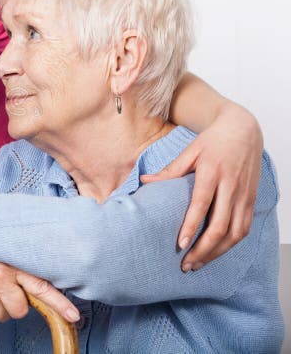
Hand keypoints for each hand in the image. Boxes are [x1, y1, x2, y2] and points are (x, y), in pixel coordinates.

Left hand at [141, 104, 262, 270]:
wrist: (243, 131)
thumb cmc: (212, 142)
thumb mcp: (189, 151)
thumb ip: (169, 170)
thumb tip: (144, 181)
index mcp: (212, 172)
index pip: (202, 204)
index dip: (191, 227)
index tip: (180, 245)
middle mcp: (231, 186)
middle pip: (220, 226)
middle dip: (203, 249)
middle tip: (186, 265)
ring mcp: (244, 195)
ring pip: (235, 233)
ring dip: (217, 252)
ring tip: (198, 264)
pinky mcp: (252, 201)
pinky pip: (244, 229)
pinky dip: (230, 245)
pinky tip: (215, 253)